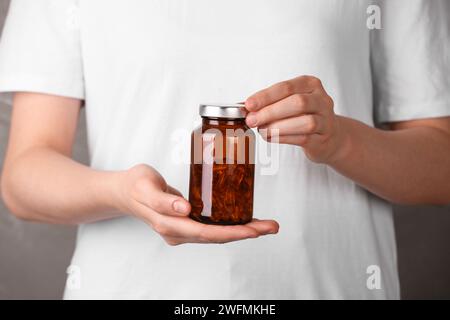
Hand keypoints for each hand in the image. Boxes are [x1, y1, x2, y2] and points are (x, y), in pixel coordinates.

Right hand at [114, 164, 278, 245]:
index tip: (253, 230)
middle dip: (246, 233)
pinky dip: (231, 224)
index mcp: (169, 226)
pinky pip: (213, 227)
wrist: (124, 191)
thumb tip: (185, 210)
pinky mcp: (187, 223)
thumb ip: (163, 201)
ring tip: (265, 224)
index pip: (206, 233)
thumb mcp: (145, 187)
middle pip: (217, 237)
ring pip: (217, 234)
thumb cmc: (135, 186)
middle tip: (271, 226)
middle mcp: (179, 232)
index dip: (232, 233)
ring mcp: (183, 230)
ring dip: (242, 230)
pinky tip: (245, 218)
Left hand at [245, 75, 347, 163]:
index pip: (286, 87)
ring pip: (304, 122)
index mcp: (310, 85)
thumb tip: (247, 109)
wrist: (330, 136)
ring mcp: (326, 119)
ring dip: (278, 126)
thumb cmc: (304, 115)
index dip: (265, 96)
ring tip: (261, 130)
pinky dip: (283, 138)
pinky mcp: (323, 138)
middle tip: (252, 120)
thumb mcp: (290, 102)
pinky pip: (304, 138)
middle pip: (297, 102)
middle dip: (270, 112)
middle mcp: (321, 100)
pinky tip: (270, 137)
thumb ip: (271, 103)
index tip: (249, 105)